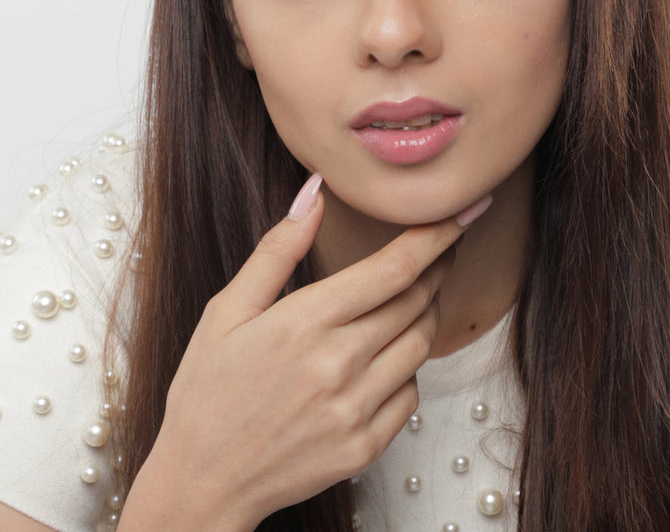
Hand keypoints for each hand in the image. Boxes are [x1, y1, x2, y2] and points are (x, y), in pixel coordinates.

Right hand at [119, 175, 491, 531]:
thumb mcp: (227, 310)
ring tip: (416, 295)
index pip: (394, 268)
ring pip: (421, 344)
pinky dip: (409, 367)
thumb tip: (315, 193)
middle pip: (417, 301)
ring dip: (427, 312)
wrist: (200, 482)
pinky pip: (411, 395)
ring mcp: (354, 410)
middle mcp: (337, 364)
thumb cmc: (207, 391)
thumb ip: (277, 249)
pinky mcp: (364, 447)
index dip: (437, 236)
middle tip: (444, 246)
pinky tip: (388, 355)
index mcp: (305, 321)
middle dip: (439, 266)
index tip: (462, 213)